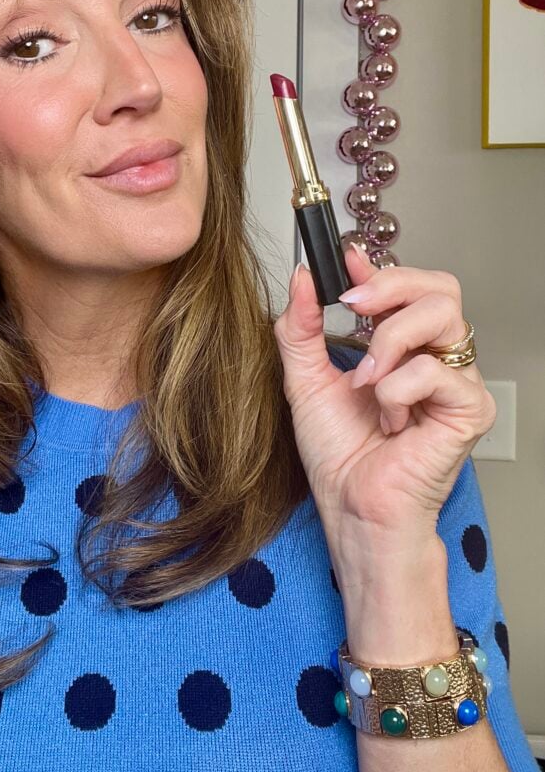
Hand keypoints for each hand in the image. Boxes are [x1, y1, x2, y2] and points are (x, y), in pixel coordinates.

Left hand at [272, 246, 496, 555]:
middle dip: (391, 287)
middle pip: (439, 287)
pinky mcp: (470, 410)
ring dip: (389, 340)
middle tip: (354, 308)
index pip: (409, 286)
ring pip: (442, 315)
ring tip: (366, 379)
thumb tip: (302, 278)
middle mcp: (435, 357)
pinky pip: (435, 370)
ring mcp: (458, 382)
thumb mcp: (305, 380)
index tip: (343, 260)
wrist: (352, 510)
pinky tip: (390, 421)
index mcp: (402, 346)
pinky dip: (396, 390)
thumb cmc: (339, 456)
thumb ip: (301, 328)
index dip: (379, 268)